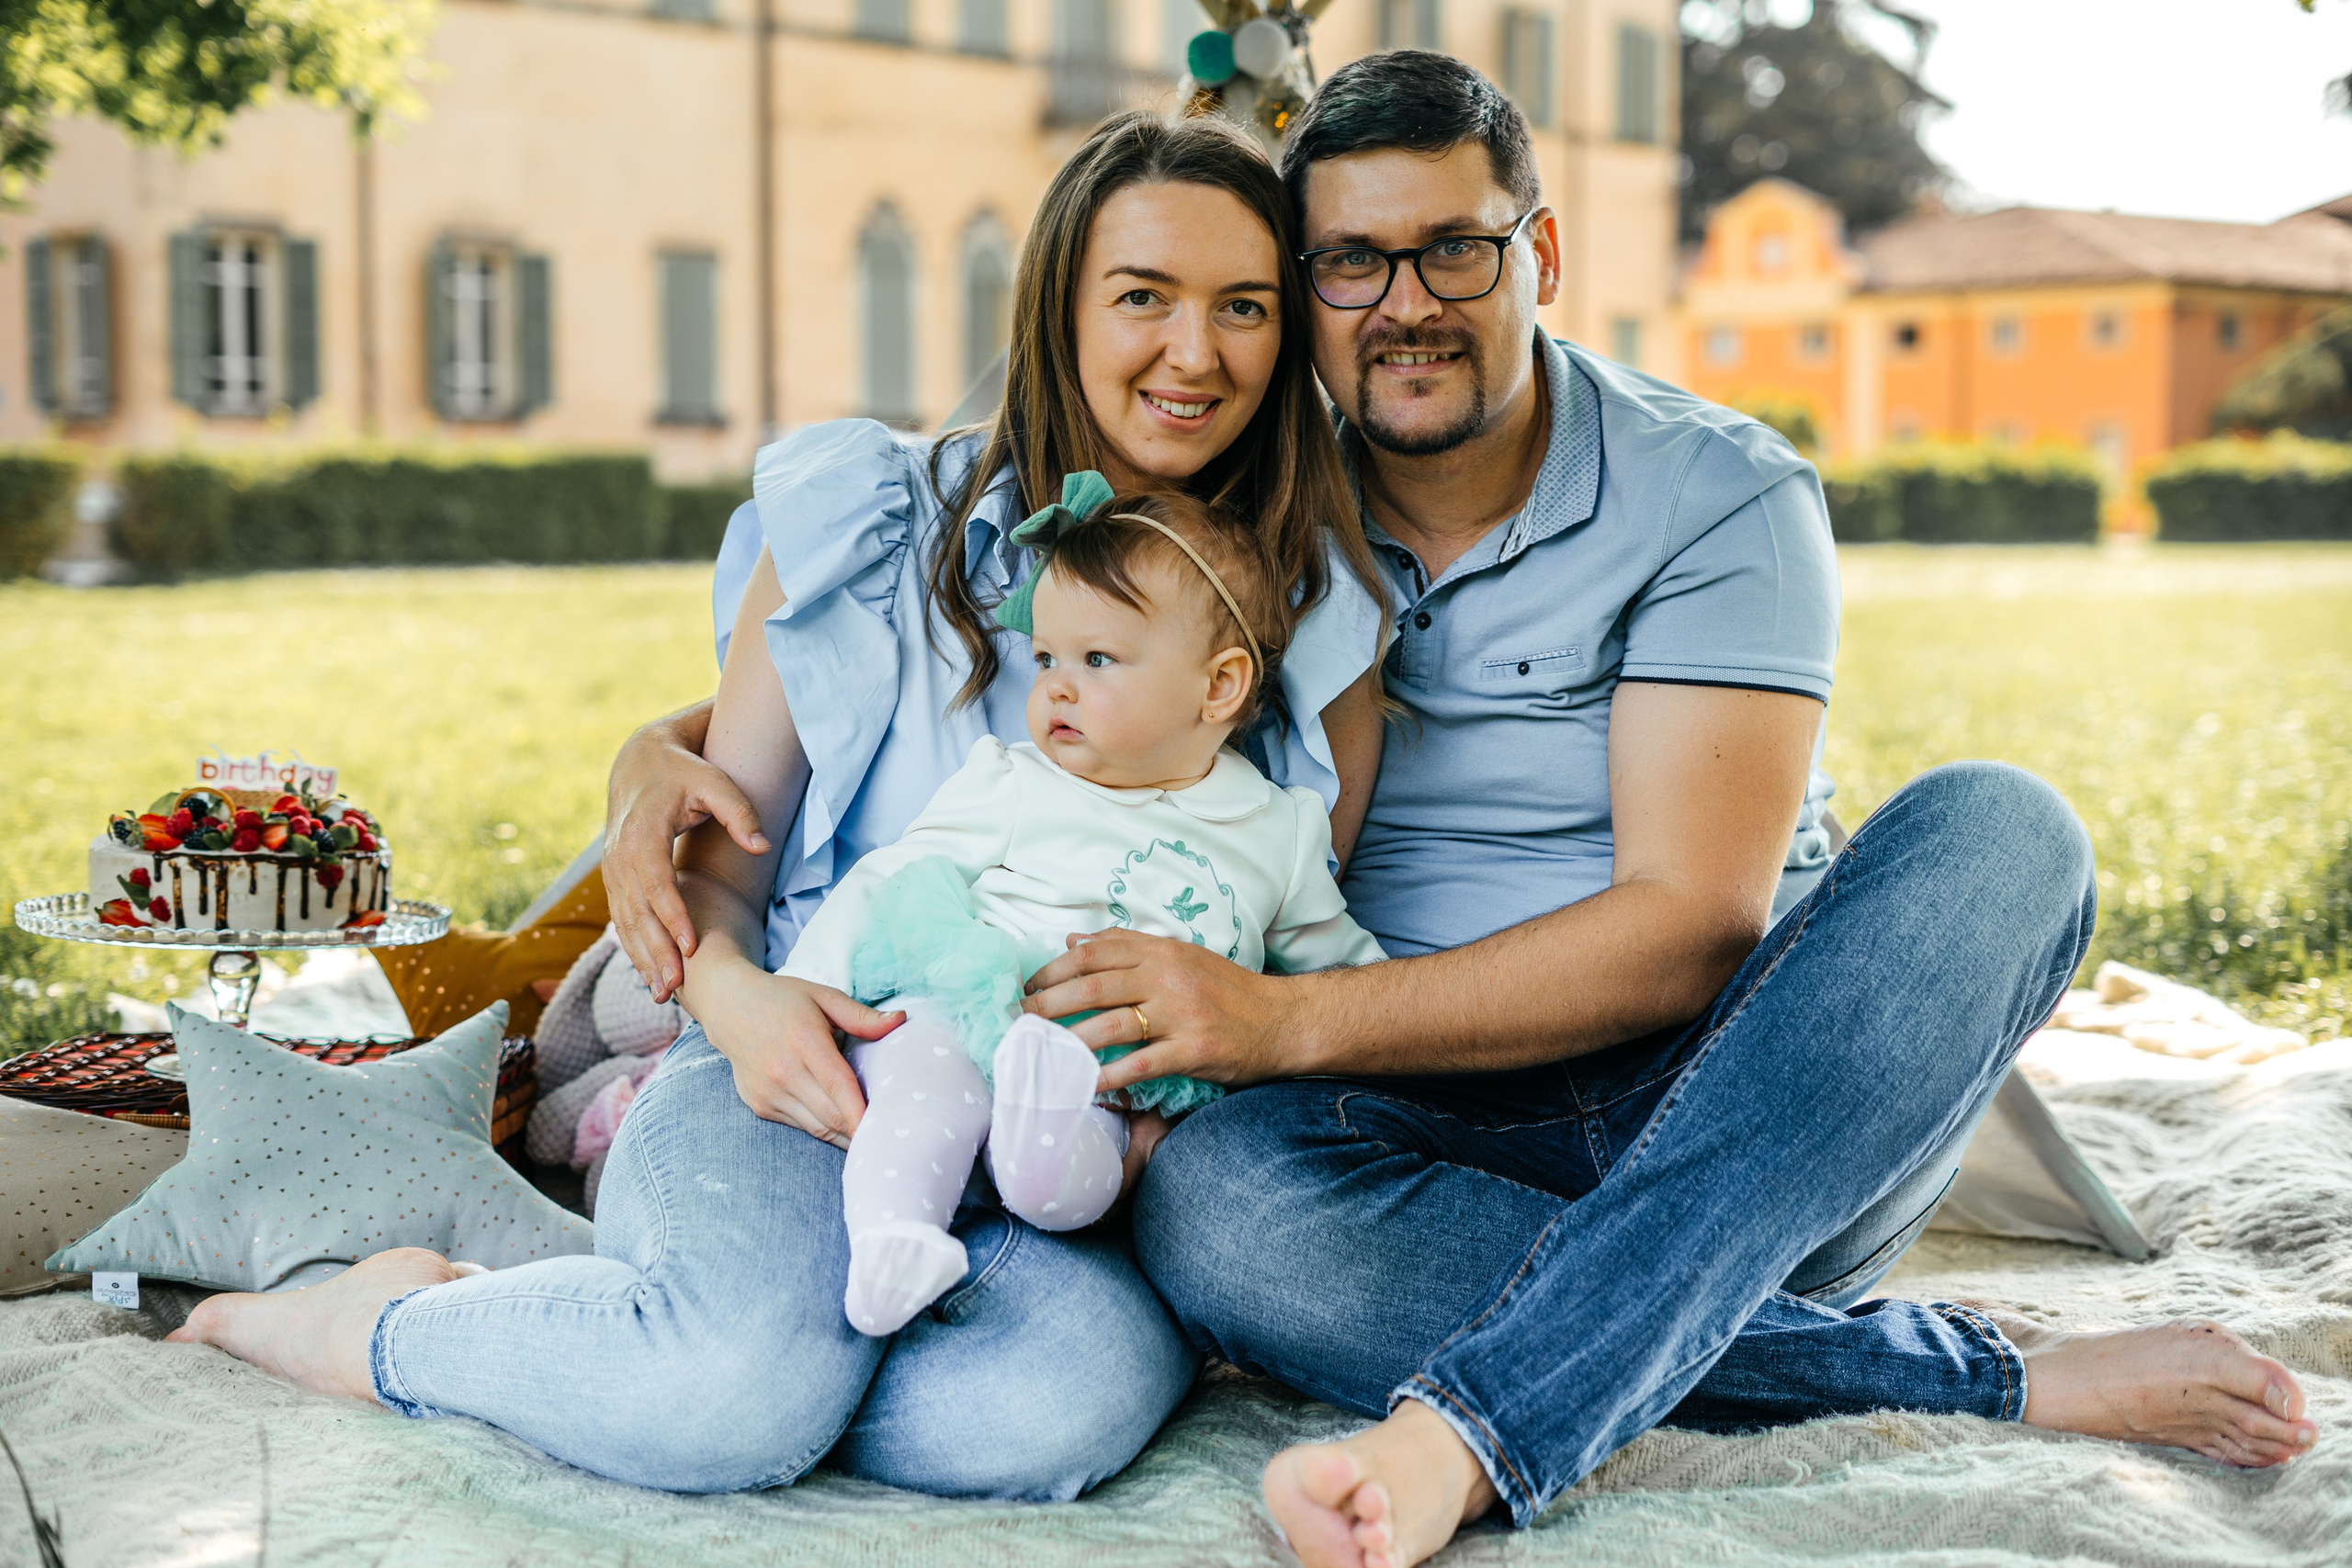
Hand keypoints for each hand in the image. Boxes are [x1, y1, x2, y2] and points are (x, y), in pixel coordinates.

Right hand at [605, 700, 769, 1001]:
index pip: (656, 882)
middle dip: (656, 951)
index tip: (692, 947)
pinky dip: (635, 950)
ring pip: (626, 923)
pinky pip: (622, 921)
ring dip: (643, 959)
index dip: (673, 916)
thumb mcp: (714, 782)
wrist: (639, 764)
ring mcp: (612, 872)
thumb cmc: (685, 772)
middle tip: (677, 987)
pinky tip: (652, 979)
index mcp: (641, 833)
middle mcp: (618, 857)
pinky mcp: (614, 882)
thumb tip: (762, 845)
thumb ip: (739, 812)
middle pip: (638, 912)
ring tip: (665, 995)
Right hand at [695, 968, 901, 1146]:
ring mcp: (768, 1092)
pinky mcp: (760, 1106)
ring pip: (817, 1128)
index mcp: (804, 1041)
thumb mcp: (824, 997)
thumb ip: (862, 1016)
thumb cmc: (783, 1000)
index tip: (887, 1131)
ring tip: (874, 1137)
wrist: (727, 1006)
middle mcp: (782, 1071)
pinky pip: (801, 1126)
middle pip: (831, 1116)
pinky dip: (823, 1127)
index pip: (839, 1086)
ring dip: (845, 1135)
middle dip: (862, 1131)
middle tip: (892, 1135)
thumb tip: (900, 1020)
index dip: (863, 1114)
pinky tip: (841, 1123)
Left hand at [1021, 930, 1297, 1095]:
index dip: (1053, 969)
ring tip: (1039, 1053)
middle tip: (1017, 1022)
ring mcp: (1182, 1013)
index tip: (1026, 986)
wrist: (1282, 1019)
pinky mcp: (1195, 1049)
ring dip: (1069, 1040)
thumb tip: (1072, 941)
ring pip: (1112, 1024)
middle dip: (1048, 1004)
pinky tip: (1085, 1085)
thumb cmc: (1228, 990)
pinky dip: (1109, 1076)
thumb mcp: (1180, 956)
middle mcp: (1168, 976)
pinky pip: (1141, 1064)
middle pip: (1094, 986)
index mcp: (1161, 950)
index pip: (1095, 953)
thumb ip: (1127, 947)